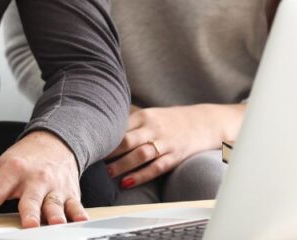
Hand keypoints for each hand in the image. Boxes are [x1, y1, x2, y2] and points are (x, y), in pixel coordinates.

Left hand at [0, 131, 86, 227]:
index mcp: (13, 171)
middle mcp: (35, 179)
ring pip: (55, 204)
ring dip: (55, 215)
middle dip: (30, 212)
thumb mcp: (0, 168)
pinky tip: (80, 220)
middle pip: (31, 199)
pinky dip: (79, 213)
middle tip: (28, 224)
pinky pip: (76, 205)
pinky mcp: (71, 193)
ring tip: (55, 223)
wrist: (56, 141)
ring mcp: (54, 187)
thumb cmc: (26, 158)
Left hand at [105, 104, 243, 188]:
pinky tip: (127, 182)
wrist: (206, 122)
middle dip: (110, 152)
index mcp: (145, 116)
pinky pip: (156, 168)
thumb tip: (102, 126)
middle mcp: (154, 128)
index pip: (119, 126)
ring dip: (123, 165)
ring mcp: (165, 143)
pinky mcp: (175, 156)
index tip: (90, 144)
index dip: (104, 136)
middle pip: (128, 140)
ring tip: (109, 173)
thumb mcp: (151, 114)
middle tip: (94, 160)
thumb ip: (130, 121)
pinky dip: (141, 176)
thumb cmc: (171, 120)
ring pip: (141, 155)